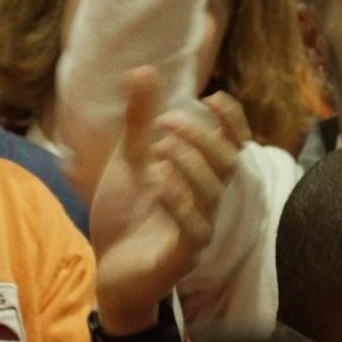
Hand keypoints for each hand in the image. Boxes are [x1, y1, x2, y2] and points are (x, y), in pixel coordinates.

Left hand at [90, 67, 249, 335]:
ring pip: (212, 193)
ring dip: (189, 163)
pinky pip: (193, 229)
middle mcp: (206, 202)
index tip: (212, 98)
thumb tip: (144, 70)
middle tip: (165, 120)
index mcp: (199, 178)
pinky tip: (157, 183)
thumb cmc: (127, 216)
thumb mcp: (130, 161)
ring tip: (158, 147)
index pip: (232, 145)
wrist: (109, 271)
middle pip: (227, 164)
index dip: (231, 121)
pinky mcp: (181, 257)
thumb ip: (138, 121)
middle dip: (201, 136)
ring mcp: (198, 230)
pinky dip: (178, 202)